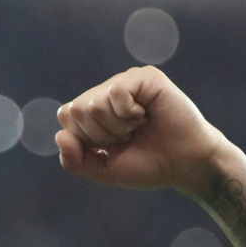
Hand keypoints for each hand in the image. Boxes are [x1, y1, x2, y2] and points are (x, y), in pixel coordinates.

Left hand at [55, 66, 227, 195]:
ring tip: (139, 126)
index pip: (66, 116)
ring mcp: (126, 81)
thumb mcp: (104, 170)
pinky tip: (146, 115)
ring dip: (118, 127)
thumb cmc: (148, 165)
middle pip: (76, 110)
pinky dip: (129, 113)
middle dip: (102, 135)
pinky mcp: (145, 76)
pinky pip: (116, 93)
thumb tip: (59, 136)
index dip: (86, 139)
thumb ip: (75, 160)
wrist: (186, 165)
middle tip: (129, 136)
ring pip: (94, 103)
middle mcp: (107, 91)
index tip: (113, 145)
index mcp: (93, 110)